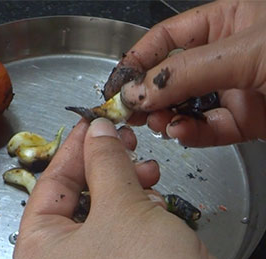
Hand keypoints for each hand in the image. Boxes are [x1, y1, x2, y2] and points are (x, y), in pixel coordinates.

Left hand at [12, 118, 257, 258]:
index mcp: (38, 255)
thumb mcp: (120, 205)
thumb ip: (104, 162)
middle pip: (77, 197)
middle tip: (121, 140)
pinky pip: (121, 229)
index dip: (73, 150)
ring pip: (102, 211)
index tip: (91, 125)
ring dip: (125, 184)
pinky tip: (153, 198)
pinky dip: (136, 208)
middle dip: (103, 166)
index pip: (50, 186)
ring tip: (146, 167)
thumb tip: (97, 130)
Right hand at [104, 0, 265, 146]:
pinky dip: (191, 134)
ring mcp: (233, 90)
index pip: (165, 38)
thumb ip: (185, 73)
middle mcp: (224, 56)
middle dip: (148, 95)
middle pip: (169, 76)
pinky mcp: (244, 121)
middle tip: (130, 111)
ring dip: (166, 117)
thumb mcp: (243, 52)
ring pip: (185, 106)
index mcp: (225, 22)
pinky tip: (182, 132)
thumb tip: (137, 92)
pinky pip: (208, 129)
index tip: (118, 83)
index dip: (137, 59)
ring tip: (159, 122)